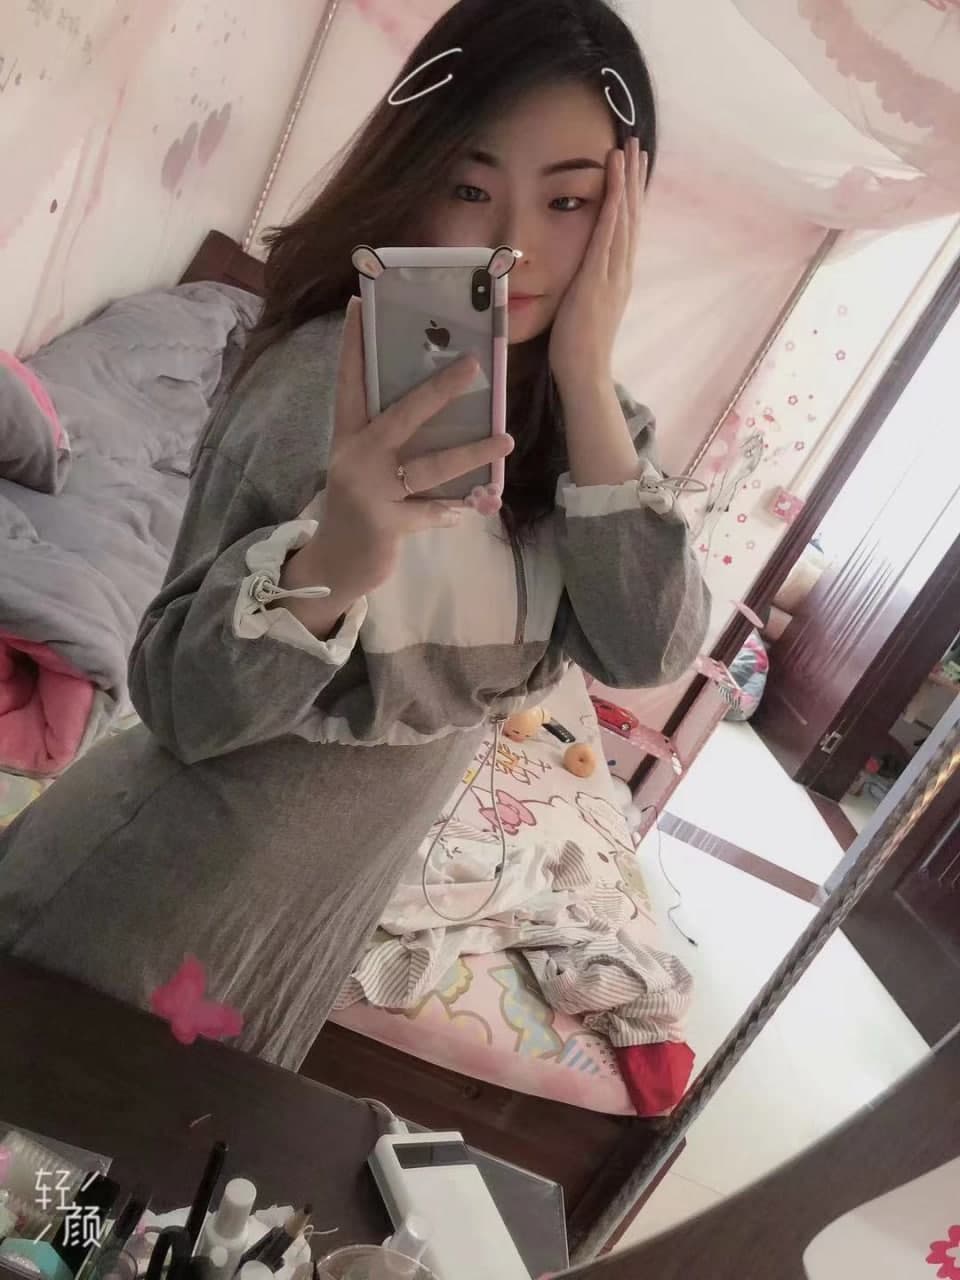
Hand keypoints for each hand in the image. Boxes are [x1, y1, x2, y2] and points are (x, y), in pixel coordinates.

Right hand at [286, 298, 513, 614]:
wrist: (336, 562)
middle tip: (473, 365)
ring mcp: (370, 491)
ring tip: (505, 440)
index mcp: (349, 436)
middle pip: (401, 414)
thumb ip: (391, 438)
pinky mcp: (385, 523)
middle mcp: (356, 457)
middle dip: (439, 389)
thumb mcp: (366, 466)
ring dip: (471, 452)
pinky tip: (475, 507)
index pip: (351, 381)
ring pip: (430, 465)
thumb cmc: (361, 505)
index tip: (359, 303)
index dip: (355, 344)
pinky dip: (454, 510)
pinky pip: (432, 511)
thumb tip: (440, 405)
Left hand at [548, 137, 646, 392]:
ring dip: (626, 183)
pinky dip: (614, 210)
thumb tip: (584, 270)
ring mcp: (612, 274)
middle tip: (637, 143)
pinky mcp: (598, 280)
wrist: (585, 371)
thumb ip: (589, 284)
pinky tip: (616, 187)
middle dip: (634, 178)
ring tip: (627, 151)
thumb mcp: (586, 305)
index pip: (627, 226)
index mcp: (618, 275)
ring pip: (624, 220)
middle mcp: (621, 270)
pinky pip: (608, 239)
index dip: (631, 194)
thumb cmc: (579, 345)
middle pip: (632, 215)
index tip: (634, 166)